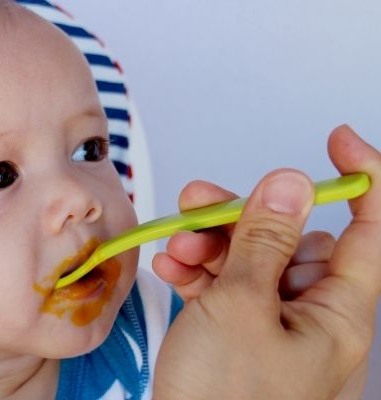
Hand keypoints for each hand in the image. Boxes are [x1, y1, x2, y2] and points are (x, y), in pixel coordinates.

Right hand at [153, 125, 380, 398]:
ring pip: (253, 263)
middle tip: (203, 204)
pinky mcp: (239, 341)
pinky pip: (228, 291)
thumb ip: (263, 240)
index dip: (364, 178)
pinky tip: (173, 269)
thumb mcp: (239, 308)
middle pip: (294, 240)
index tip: (337, 141)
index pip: (373, 228)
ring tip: (177, 246)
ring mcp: (274, 330)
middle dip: (246, 217)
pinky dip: (200, 274)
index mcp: (339, 312)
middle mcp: (313, 319)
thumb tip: (289, 184)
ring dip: (212, 246)